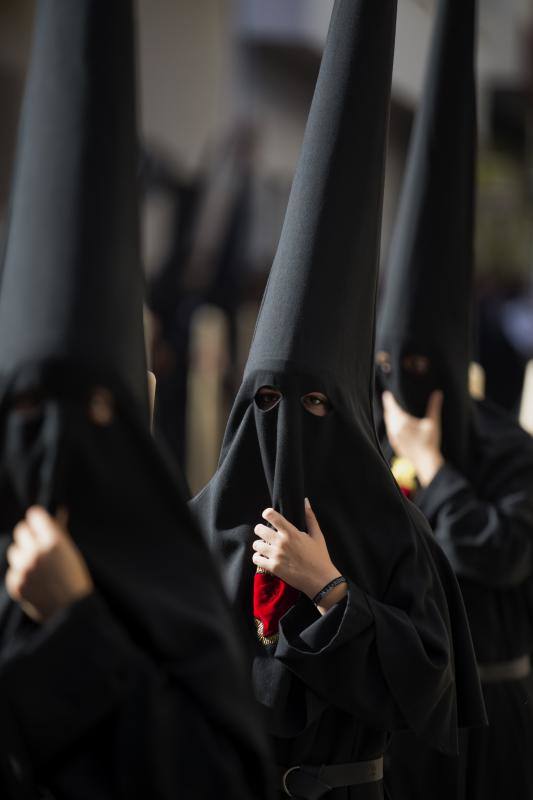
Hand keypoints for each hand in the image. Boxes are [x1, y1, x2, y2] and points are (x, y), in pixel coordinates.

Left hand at [6, 506, 93, 622]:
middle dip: (28, 535)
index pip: (34, 515)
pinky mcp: (15, 583)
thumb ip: (59, 532)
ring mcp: (24, 569)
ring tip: (37, 567)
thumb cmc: (75, 579)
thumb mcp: (71, 552)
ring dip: (23, 555)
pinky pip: (12, 570)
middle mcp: (37, 552)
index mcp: (54, 541)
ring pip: (14, 550)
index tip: (40, 524)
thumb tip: (57, 511)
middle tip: (37, 545)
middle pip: (21, 531)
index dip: (38, 520)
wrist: (70, 612)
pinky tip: (34, 582)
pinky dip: (20, 573)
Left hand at [252, 498, 346, 611]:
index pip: (272, 516)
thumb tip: (306, 501)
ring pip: (256, 544)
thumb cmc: (320, 557)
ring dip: (259, 545)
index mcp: (292, 533)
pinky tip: (264, 558)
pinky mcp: (273, 568)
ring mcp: (276, 556)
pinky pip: (256, 559)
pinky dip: (258, 557)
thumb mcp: (317, 535)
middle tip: (265, 534)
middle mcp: (282, 543)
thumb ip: (310, 517)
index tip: (268, 515)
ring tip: (265, 547)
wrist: (320, 580)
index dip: (267, 513)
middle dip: (261, 530)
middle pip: (259, 529)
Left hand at [382, 390, 443, 486]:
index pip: (392, 407)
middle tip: (387, 399)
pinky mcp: (395, 444)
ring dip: (388, 415)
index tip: (386, 393)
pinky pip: (389, 430)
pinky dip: (390, 424)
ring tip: (390, 409)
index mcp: (402, 421)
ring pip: (388, 422)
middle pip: (388, 414)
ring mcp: (393, 437)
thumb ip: (434, 406)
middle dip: (388, 406)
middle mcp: (395, 429)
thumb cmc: (430, 442)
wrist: (425, 462)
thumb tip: (438, 393)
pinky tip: (394, 424)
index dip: (388, 399)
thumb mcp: (433, 423)